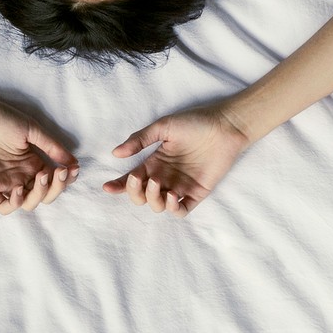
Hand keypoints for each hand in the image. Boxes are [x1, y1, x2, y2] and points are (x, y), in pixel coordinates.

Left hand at [0, 94, 79, 214]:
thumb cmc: (0, 118)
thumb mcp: (31, 130)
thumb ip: (52, 147)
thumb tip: (73, 162)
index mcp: (33, 163)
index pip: (55, 180)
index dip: (66, 179)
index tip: (72, 168)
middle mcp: (22, 176)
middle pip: (45, 195)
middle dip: (56, 188)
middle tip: (58, 173)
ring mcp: (6, 183)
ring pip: (29, 204)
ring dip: (39, 195)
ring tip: (41, 177)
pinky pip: (4, 207)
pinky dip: (15, 204)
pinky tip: (19, 190)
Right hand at [103, 102, 251, 216]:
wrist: (224, 125)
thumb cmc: (195, 122)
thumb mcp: (163, 127)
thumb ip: (140, 140)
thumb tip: (116, 153)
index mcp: (155, 162)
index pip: (133, 179)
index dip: (119, 186)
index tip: (108, 187)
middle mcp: (165, 177)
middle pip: (142, 196)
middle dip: (135, 193)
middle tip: (139, 179)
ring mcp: (180, 186)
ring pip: (158, 206)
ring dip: (153, 199)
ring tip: (157, 184)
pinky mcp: (197, 192)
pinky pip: (181, 210)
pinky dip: (173, 209)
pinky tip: (172, 196)